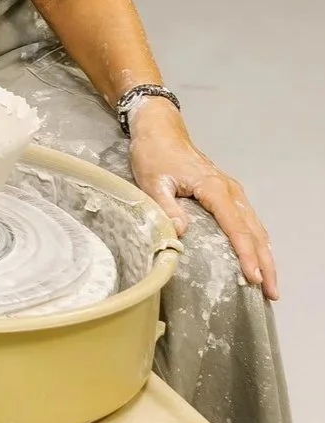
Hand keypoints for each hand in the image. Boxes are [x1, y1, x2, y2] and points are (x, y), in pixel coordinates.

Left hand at [129, 98, 277, 298]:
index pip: (237, 228)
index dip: (246, 255)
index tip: (253, 278)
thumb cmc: (154, 155)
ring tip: (268, 282)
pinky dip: (257, 241)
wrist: (159, 130)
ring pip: (256, 227)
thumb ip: (167, 206)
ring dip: (265, 254)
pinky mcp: (226, 192)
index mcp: (215, 190)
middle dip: (265, 263)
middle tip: (271, 292)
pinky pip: (248, 220)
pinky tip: (258, 256)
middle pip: (255, 232)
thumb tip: (182, 233)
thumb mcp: (152, 181)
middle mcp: (230, 191)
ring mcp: (231, 191)